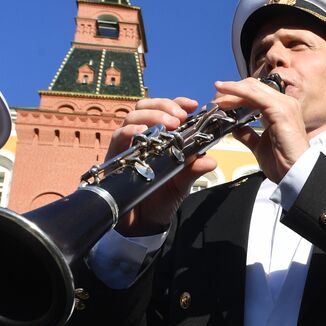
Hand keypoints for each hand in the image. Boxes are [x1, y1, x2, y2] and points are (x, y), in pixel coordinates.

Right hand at [109, 97, 217, 234]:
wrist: (144, 222)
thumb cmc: (162, 198)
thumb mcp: (182, 183)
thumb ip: (193, 169)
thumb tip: (211, 160)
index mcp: (160, 137)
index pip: (164, 111)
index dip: (176, 103)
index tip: (191, 104)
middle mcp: (142, 137)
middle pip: (145, 107)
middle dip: (162, 106)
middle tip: (179, 118)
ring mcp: (127, 146)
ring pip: (132, 117)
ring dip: (150, 116)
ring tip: (168, 125)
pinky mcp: (115, 158)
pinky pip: (117, 138)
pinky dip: (129, 131)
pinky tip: (140, 133)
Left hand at [212, 77, 309, 181]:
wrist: (297, 173)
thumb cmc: (283, 163)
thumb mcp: (260, 146)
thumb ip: (248, 134)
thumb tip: (235, 127)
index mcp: (281, 109)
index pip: (256, 93)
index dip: (237, 94)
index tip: (220, 101)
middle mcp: (285, 103)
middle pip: (253, 87)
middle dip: (231, 91)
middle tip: (214, 99)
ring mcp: (284, 104)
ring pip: (252, 89)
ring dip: (231, 91)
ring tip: (216, 98)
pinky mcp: (280, 109)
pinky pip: (254, 95)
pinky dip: (237, 92)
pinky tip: (224, 94)